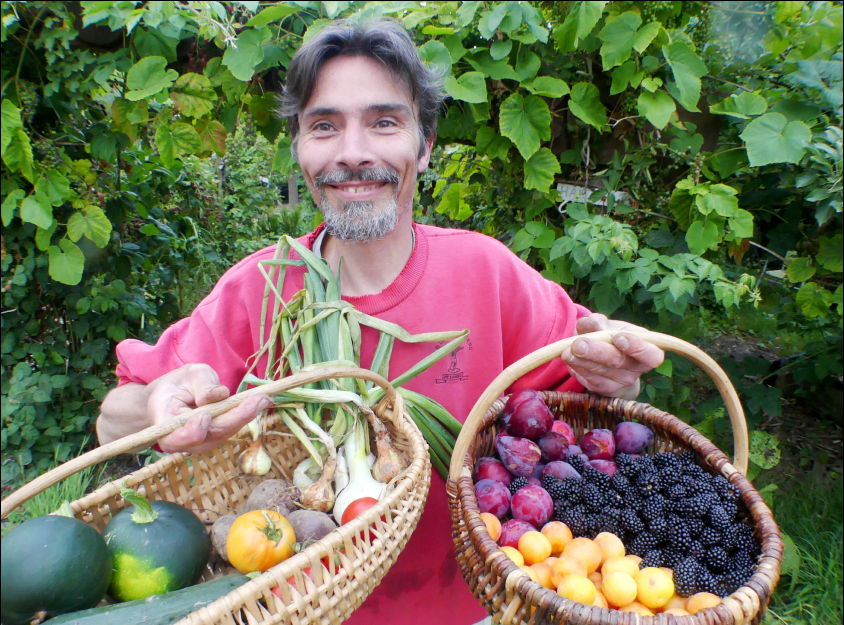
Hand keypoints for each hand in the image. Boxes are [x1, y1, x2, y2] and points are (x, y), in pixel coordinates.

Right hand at [148, 364, 272, 453]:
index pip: (180, 436)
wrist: (170, 398)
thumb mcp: (186, 375)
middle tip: (259, 399)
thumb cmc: (176, 385)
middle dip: (237, 417)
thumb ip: (201, 385)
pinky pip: (232, 427)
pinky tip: (261, 401)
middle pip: (213, 434)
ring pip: (226, 431)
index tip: (204, 415)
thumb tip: (219, 395)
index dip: (193, 430)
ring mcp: (202, 443)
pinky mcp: (216, 437)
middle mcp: (185, 441)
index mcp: (165, 427)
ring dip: (246, 415)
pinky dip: (246, 414)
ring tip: (264, 398)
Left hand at [561, 314, 663, 399]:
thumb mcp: (608, 325)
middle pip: (619, 362)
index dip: (637, 347)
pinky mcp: (603, 390)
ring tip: (567, 351)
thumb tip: (590, 323)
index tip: (618, 337)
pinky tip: (569, 359)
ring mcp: (620, 383)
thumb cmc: (611, 337)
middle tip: (579, 344)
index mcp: (648, 351)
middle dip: (597, 352)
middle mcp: (637, 370)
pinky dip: (577, 369)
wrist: (606, 357)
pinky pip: (589, 381)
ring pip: (601, 373)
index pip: (651, 355)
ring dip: (582, 361)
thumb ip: (598, 322)